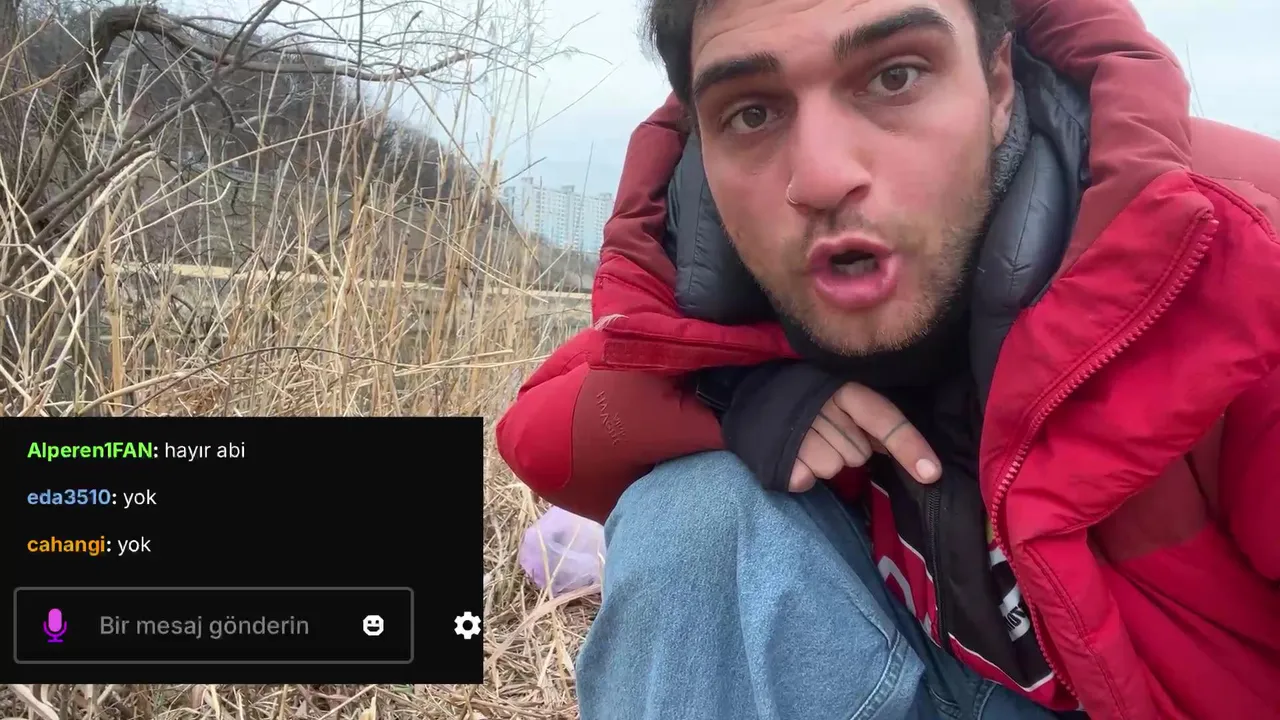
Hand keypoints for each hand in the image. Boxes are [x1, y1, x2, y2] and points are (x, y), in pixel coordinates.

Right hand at [789, 382, 941, 491]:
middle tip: (823, 431)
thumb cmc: (809, 399)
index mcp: (844, 388)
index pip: (882, 418)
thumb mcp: (841, 397)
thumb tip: (910, 454)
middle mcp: (822, 404)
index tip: (931, 474)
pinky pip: (806, 479)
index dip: (908, 446)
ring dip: (823, 462)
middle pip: (858, 453)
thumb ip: (873, 421)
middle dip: (847, 448)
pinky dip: (801, 474)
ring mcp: (798, 430)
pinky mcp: (779, 455)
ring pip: (833, 467)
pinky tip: (790, 454)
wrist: (754, 395)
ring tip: (802, 440)